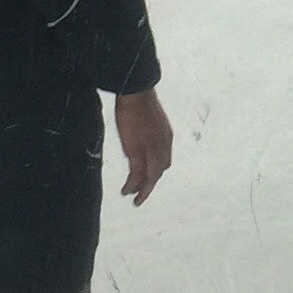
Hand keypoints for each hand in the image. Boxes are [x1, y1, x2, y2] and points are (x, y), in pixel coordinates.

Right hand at [114, 88, 172, 205]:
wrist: (136, 93)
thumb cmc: (139, 100)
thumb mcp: (149, 117)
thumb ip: (148, 129)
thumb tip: (140, 132)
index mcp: (166, 137)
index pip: (164, 160)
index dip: (157, 170)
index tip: (149, 177)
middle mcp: (162, 146)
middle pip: (159, 171)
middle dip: (151, 184)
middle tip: (142, 194)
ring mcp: (151, 150)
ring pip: (150, 177)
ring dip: (143, 190)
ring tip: (136, 199)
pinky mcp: (137, 151)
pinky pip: (137, 174)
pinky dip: (133, 185)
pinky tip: (126, 191)